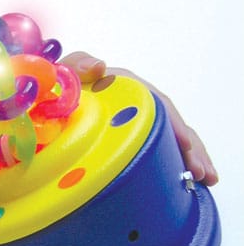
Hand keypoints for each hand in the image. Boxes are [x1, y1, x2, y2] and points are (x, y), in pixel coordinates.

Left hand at [59, 51, 217, 185]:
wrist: (41, 95)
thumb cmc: (56, 82)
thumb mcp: (64, 71)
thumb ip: (77, 66)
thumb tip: (100, 66)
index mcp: (121, 86)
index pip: (155, 104)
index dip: (172, 125)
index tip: (185, 144)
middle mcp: (133, 100)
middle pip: (169, 123)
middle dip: (189, 147)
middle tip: (202, 172)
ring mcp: (131, 118)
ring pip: (166, 137)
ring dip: (188, 156)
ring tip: (204, 179)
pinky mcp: (125, 135)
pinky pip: (153, 147)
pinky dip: (171, 161)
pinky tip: (188, 179)